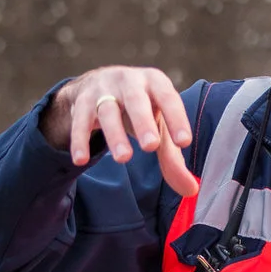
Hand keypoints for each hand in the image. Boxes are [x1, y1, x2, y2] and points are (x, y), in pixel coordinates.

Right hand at [40, 66, 196, 196]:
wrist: (99, 83)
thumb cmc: (140, 108)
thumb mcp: (158, 124)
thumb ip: (172, 157)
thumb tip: (191, 189)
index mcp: (155, 83)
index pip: (169, 99)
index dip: (177, 119)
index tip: (184, 142)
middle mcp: (130, 82)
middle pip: (136, 101)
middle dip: (144, 122)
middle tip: (151, 147)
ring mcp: (103, 90)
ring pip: (107, 110)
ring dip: (115, 135)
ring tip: (124, 159)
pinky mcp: (82, 102)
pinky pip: (80, 122)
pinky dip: (80, 140)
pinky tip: (81, 160)